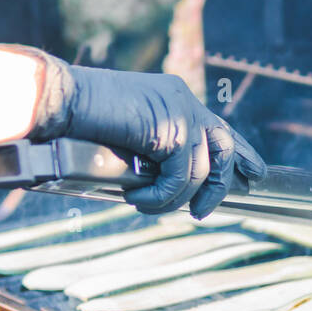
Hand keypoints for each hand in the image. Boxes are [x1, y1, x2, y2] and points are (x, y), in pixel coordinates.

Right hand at [23, 51, 265, 216]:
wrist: (57, 101)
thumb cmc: (77, 121)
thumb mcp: (125, 135)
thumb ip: (152, 151)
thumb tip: (165, 183)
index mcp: (174, 97)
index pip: (218, 125)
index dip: (240, 152)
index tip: (254, 173)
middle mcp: (183, 99)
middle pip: (224, 146)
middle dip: (220, 185)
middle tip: (202, 214)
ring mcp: (181, 111)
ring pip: (201, 171)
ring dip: (174, 199)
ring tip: (145, 206)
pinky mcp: (173, 128)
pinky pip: (183, 178)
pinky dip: (161, 197)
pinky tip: (136, 199)